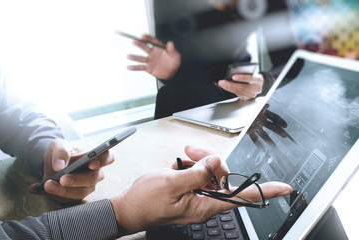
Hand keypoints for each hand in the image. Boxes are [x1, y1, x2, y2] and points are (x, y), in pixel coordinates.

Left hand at [28, 139, 114, 201]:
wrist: (51, 164)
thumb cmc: (61, 153)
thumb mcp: (58, 146)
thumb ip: (60, 152)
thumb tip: (59, 166)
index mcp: (96, 157)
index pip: (108, 158)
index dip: (103, 161)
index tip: (91, 164)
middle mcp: (96, 173)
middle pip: (93, 178)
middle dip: (77, 180)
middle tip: (63, 179)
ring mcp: (87, 186)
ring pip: (81, 192)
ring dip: (63, 190)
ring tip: (47, 185)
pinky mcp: (76, 196)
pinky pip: (68, 199)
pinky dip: (53, 194)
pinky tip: (38, 188)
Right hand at [110, 147, 292, 233]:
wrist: (129, 207)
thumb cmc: (146, 201)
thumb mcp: (171, 183)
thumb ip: (198, 173)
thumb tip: (216, 162)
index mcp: (205, 205)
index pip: (242, 198)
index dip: (265, 192)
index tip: (285, 188)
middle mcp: (205, 201)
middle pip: (223, 175)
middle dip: (210, 159)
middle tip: (191, 153)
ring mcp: (197, 194)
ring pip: (211, 170)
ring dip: (198, 160)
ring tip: (180, 160)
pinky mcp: (190, 188)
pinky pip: (200, 171)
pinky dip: (191, 165)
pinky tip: (178, 166)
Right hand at [127, 34, 180, 79]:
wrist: (172, 73)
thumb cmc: (174, 62)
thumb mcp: (176, 56)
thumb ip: (172, 50)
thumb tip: (170, 43)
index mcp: (159, 48)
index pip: (153, 41)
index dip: (148, 38)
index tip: (143, 36)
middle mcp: (153, 53)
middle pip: (145, 47)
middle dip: (140, 44)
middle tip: (134, 41)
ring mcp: (150, 60)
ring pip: (141, 58)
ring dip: (134, 57)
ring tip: (128, 56)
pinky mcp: (148, 68)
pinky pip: (140, 67)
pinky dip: (134, 67)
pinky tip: (128, 67)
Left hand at [218, 73, 263, 99]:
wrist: (261, 85)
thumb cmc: (254, 77)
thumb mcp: (252, 73)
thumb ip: (245, 74)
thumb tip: (233, 74)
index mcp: (258, 79)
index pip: (250, 78)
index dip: (242, 77)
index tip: (233, 76)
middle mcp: (256, 88)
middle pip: (242, 87)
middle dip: (230, 85)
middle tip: (222, 82)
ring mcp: (252, 94)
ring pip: (239, 92)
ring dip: (228, 88)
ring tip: (221, 83)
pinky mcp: (248, 98)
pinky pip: (238, 94)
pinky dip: (231, 90)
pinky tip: (225, 87)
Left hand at [247, 104, 293, 149]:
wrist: (237, 110)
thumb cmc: (246, 106)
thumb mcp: (254, 105)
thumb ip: (261, 106)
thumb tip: (267, 105)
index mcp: (264, 114)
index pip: (274, 117)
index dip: (280, 121)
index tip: (285, 126)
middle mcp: (261, 121)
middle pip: (272, 127)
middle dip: (279, 131)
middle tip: (285, 136)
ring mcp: (256, 126)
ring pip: (264, 134)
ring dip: (269, 140)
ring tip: (274, 145)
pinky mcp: (250, 131)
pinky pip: (254, 138)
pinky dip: (257, 143)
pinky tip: (261, 148)